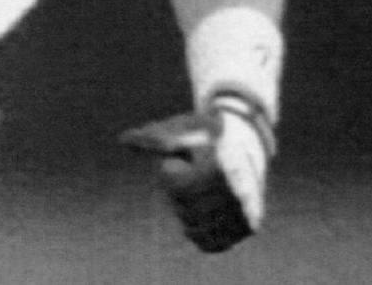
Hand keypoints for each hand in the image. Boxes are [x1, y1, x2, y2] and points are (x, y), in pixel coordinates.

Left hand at [119, 95, 273, 252]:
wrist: (245, 139)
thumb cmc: (203, 131)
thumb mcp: (179, 128)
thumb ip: (153, 138)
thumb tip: (124, 140)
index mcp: (220, 164)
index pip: (176, 185)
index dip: (171, 171)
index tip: (183, 160)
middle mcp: (236, 191)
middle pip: (184, 208)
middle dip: (179, 192)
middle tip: (192, 175)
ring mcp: (244, 212)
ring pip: (194, 228)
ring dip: (188, 212)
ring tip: (200, 191)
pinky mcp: (247, 227)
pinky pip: (211, 243)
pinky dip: (200, 232)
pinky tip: (201, 213)